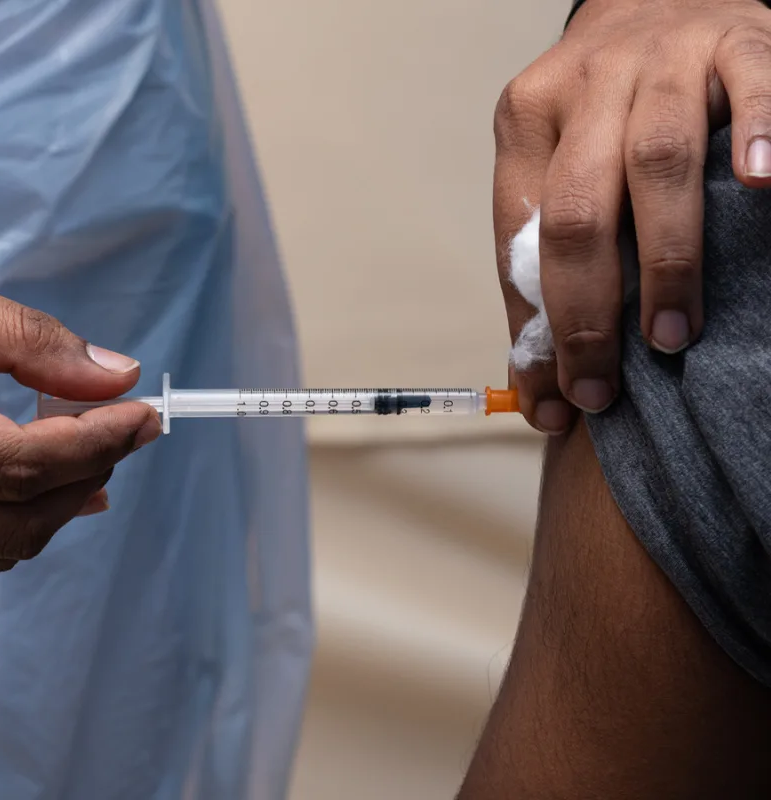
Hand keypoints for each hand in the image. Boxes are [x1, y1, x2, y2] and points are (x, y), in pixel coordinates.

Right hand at [0, 288, 160, 575]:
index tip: (148, 415)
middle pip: (22, 517)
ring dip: (62, 502)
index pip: (28, 465)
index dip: (101, 441)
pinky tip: (44, 492)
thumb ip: (26, 342)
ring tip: (98, 456)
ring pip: (0, 546)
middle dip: (90, 471)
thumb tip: (119, 373)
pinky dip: (19, 522)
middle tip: (129, 428)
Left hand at [495, 0, 770, 432]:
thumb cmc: (606, 119)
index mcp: (526, 125)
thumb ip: (542, 273)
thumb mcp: (558, 180)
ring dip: (664, 260)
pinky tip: (763, 187)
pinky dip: (760, 134)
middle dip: (588, 313)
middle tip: (608, 386)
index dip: (537, 329)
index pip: (517, 241)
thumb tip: (541, 391)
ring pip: (654, 162)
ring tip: (671, 334)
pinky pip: (752, 83)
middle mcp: (583, 85)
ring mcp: (659, 58)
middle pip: (575, 211)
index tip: (559, 399)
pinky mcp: (734, 38)